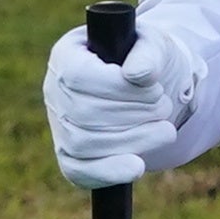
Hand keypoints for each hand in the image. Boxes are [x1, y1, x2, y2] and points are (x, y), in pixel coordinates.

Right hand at [42, 19, 195, 186]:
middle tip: (165, 106)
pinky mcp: (70, 155)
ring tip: (165, 129)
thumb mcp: (155, 46)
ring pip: (83, 144)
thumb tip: (139, 75)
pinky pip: (78, 171)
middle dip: (134, 114)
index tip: (155, 88)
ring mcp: (59, 124)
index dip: (119, 88)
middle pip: (83, 113)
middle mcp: (54, 90)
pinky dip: (108, 172)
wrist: (153, 87)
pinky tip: (136, 167)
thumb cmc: (149, 60)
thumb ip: (149, 54)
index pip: (78, 77)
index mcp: (67, 55)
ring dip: (133, 139)